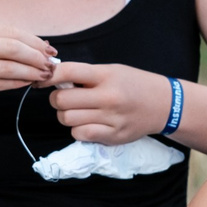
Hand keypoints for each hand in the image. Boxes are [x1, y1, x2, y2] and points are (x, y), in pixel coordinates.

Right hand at [0, 21, 57, 116]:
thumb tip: (35, 47)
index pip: (12, 32)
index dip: (35, 41)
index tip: (50, 50)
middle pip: (13, 48)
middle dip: (37, 56)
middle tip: (51, 64)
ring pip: (9, 67)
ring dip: (32, 72)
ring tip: (45, 76)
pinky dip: (18, 83)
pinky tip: (28, 83)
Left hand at [50, 62, 173, 144]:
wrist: (164, 104)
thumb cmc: (133, 84)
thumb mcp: (112, 71)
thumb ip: (85, 76)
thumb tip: (53, 79)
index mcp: (106, 75)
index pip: (68, 72)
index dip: (49, 76)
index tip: (42, 80)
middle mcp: (108, 97)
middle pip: (62, 100)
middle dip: (56, 99)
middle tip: (64, 98)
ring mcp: (111, 118)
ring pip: (67, 119)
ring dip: (66, 115)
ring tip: (78, 111)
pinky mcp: (113, 136)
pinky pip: (80, 134)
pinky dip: (78, 129)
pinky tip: (87, 123)